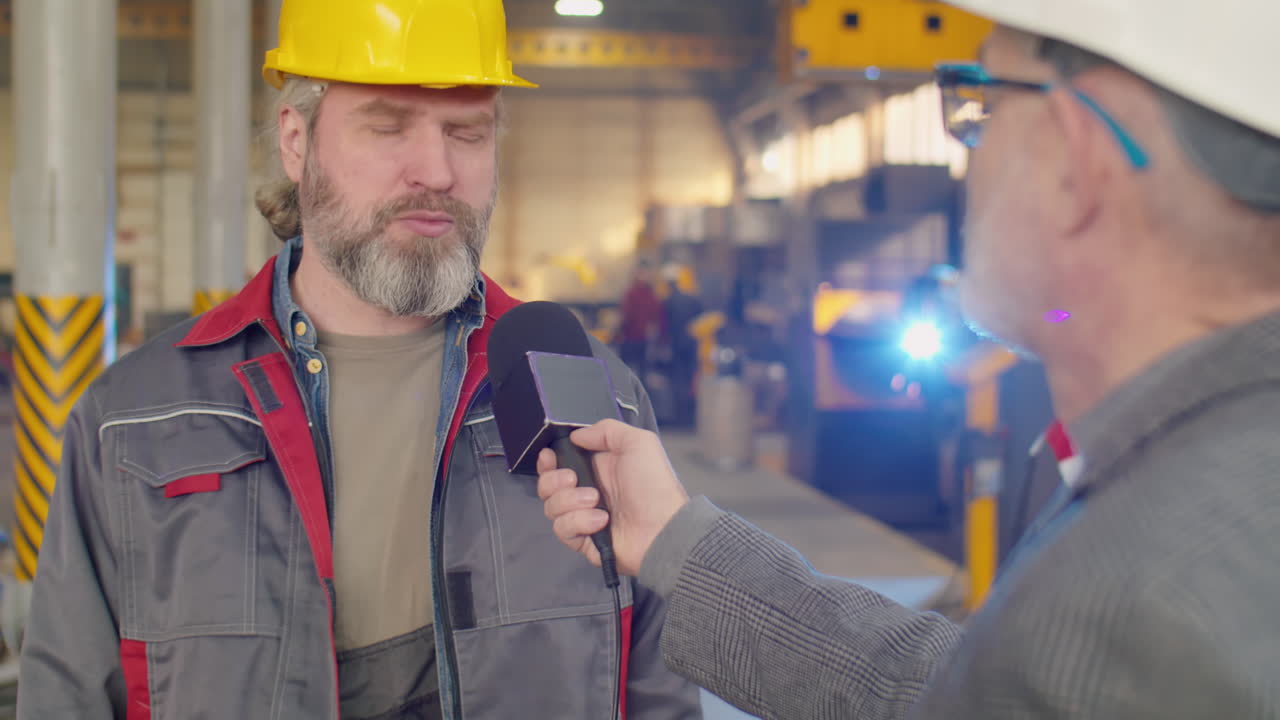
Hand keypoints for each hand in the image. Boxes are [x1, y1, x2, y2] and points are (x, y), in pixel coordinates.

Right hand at [538, 419, 690, 576]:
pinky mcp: (583, 539)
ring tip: (595, 501)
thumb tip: (577, 435)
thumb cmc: (655, 486)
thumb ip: (607, 430)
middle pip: (548, 484)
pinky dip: (578, 522)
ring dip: (569, 501)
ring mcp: (584, 516)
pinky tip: (600, 520)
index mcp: (598, 468)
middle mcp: (588, 491)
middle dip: (553, 480)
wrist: (664, 528)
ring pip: (551, 507)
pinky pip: (562, 529)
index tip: (549, 457)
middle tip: (573, 479)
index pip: (560, 462)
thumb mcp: (638, 443)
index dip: (549, 460)